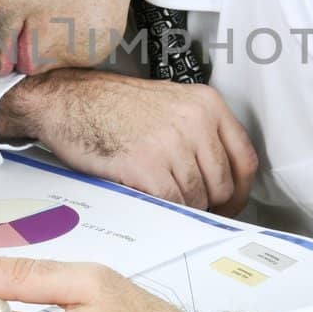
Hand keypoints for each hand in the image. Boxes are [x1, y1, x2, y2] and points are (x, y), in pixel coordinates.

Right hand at [0, 69, 258, 216]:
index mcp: (206, 103)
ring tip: (164, 200)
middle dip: (210, 204)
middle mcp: (194, 121)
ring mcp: (171, 144)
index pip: (245, 158)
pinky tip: (150, 199)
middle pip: (223, 185)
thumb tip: (221, 179)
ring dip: (183, 208)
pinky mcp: (147, 166)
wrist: (67, 101)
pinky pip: (171, 204)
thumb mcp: (170, 105)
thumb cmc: (111, 105)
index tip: (231, 203)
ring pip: (197, 198)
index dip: (241, 190)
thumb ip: (201, 133)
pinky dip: (163, 210)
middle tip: (193, 209)